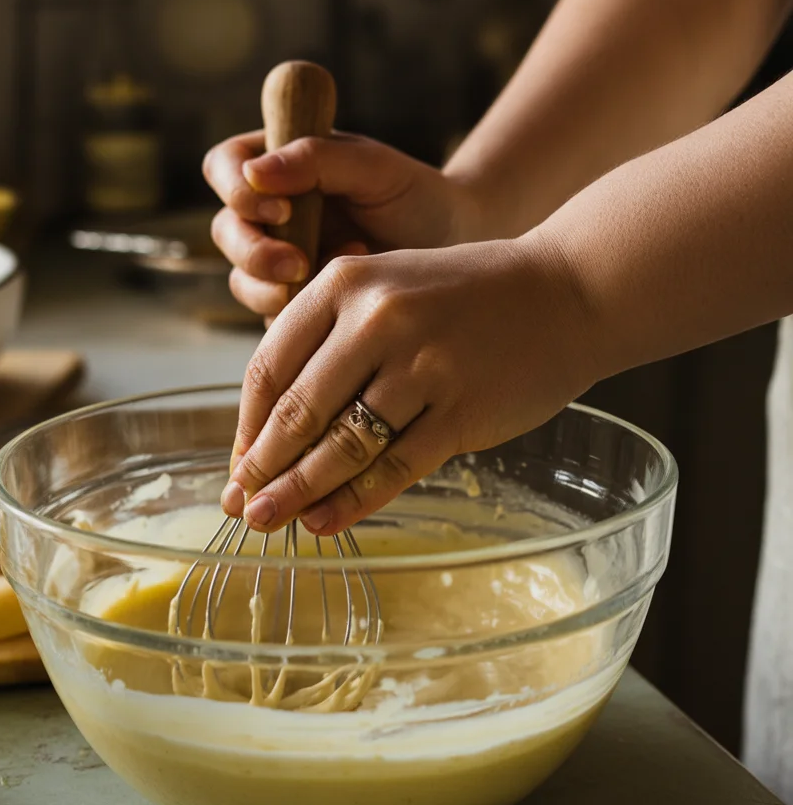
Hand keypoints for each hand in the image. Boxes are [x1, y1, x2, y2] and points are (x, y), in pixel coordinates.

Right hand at [202, 131, 483, 322]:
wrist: (454, 248)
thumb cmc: (414, 196)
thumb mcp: (372, 166)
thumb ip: (316, 158)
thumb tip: (255, 171)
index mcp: (277, 167)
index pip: (225, 167)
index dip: (238, 190)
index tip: (282, 208)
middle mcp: (269, 216)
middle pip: (227, 232)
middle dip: (256, 252)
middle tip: (300, 263)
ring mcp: (278, 264)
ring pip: (244, 282)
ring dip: (278, 287)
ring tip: (341, 275)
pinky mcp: (295, 308)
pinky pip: (275, 320)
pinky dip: (305, 316)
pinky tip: (348, 304)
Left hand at [219, 234, 597, 534]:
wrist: (566, 291)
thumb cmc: (466, 298)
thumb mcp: (387, 289)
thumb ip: (331, 345)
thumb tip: (274, 434)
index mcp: (345, 283)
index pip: (270, 367)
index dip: (247, 427)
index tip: (239, 465)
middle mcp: (378, 319)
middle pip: (299, 411)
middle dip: (263, 469)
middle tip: (242, 507)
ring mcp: (422, 366)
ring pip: (342, 444)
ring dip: (298, 491)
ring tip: (270, 522)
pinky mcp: (461, 409)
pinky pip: (394, 466)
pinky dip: (354, 500)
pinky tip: (326, 521)